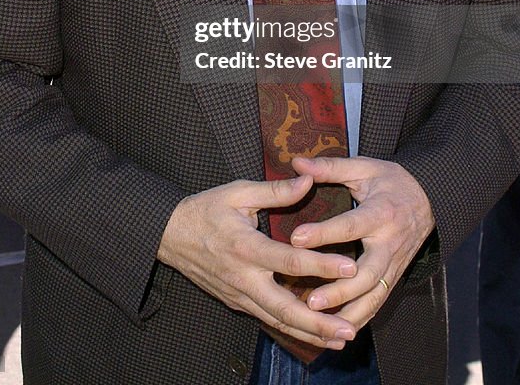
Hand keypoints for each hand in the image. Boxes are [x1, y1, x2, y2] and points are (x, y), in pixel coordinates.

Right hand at [157, 175, 359, 349]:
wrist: (170, 235)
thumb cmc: (206, 209)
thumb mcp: (238, 192)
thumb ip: (275, 190)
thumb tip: (308, 181)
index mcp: (246, 247)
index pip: (290, 262)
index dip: (322, 265)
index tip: (350, 267)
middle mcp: (244, 278)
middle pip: (286, 309)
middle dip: (319, 323)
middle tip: (350, 329)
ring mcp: (240, 295)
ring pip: (278, 322)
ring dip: (311, 333)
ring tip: (342, 338)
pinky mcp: (237, 303)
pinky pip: (268, 319)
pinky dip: (293, 328)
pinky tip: (316, 332)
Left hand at [289, 156, 434, 329]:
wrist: (429, 199)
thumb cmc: (390, 181)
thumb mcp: (364, 167)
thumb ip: (330, 167)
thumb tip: (296, 162)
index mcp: (381, 212)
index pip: (350, 225)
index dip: (324, 233)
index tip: (295, 239)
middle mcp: (389, 243)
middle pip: (367, 273)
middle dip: (339, 289)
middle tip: (309, 300)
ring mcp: (394, 264)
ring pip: (374, 295)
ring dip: (347, 311)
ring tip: (319, 322)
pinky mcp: (394, 277)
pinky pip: (378, 302)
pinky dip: (359, 318)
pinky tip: (337, 331)